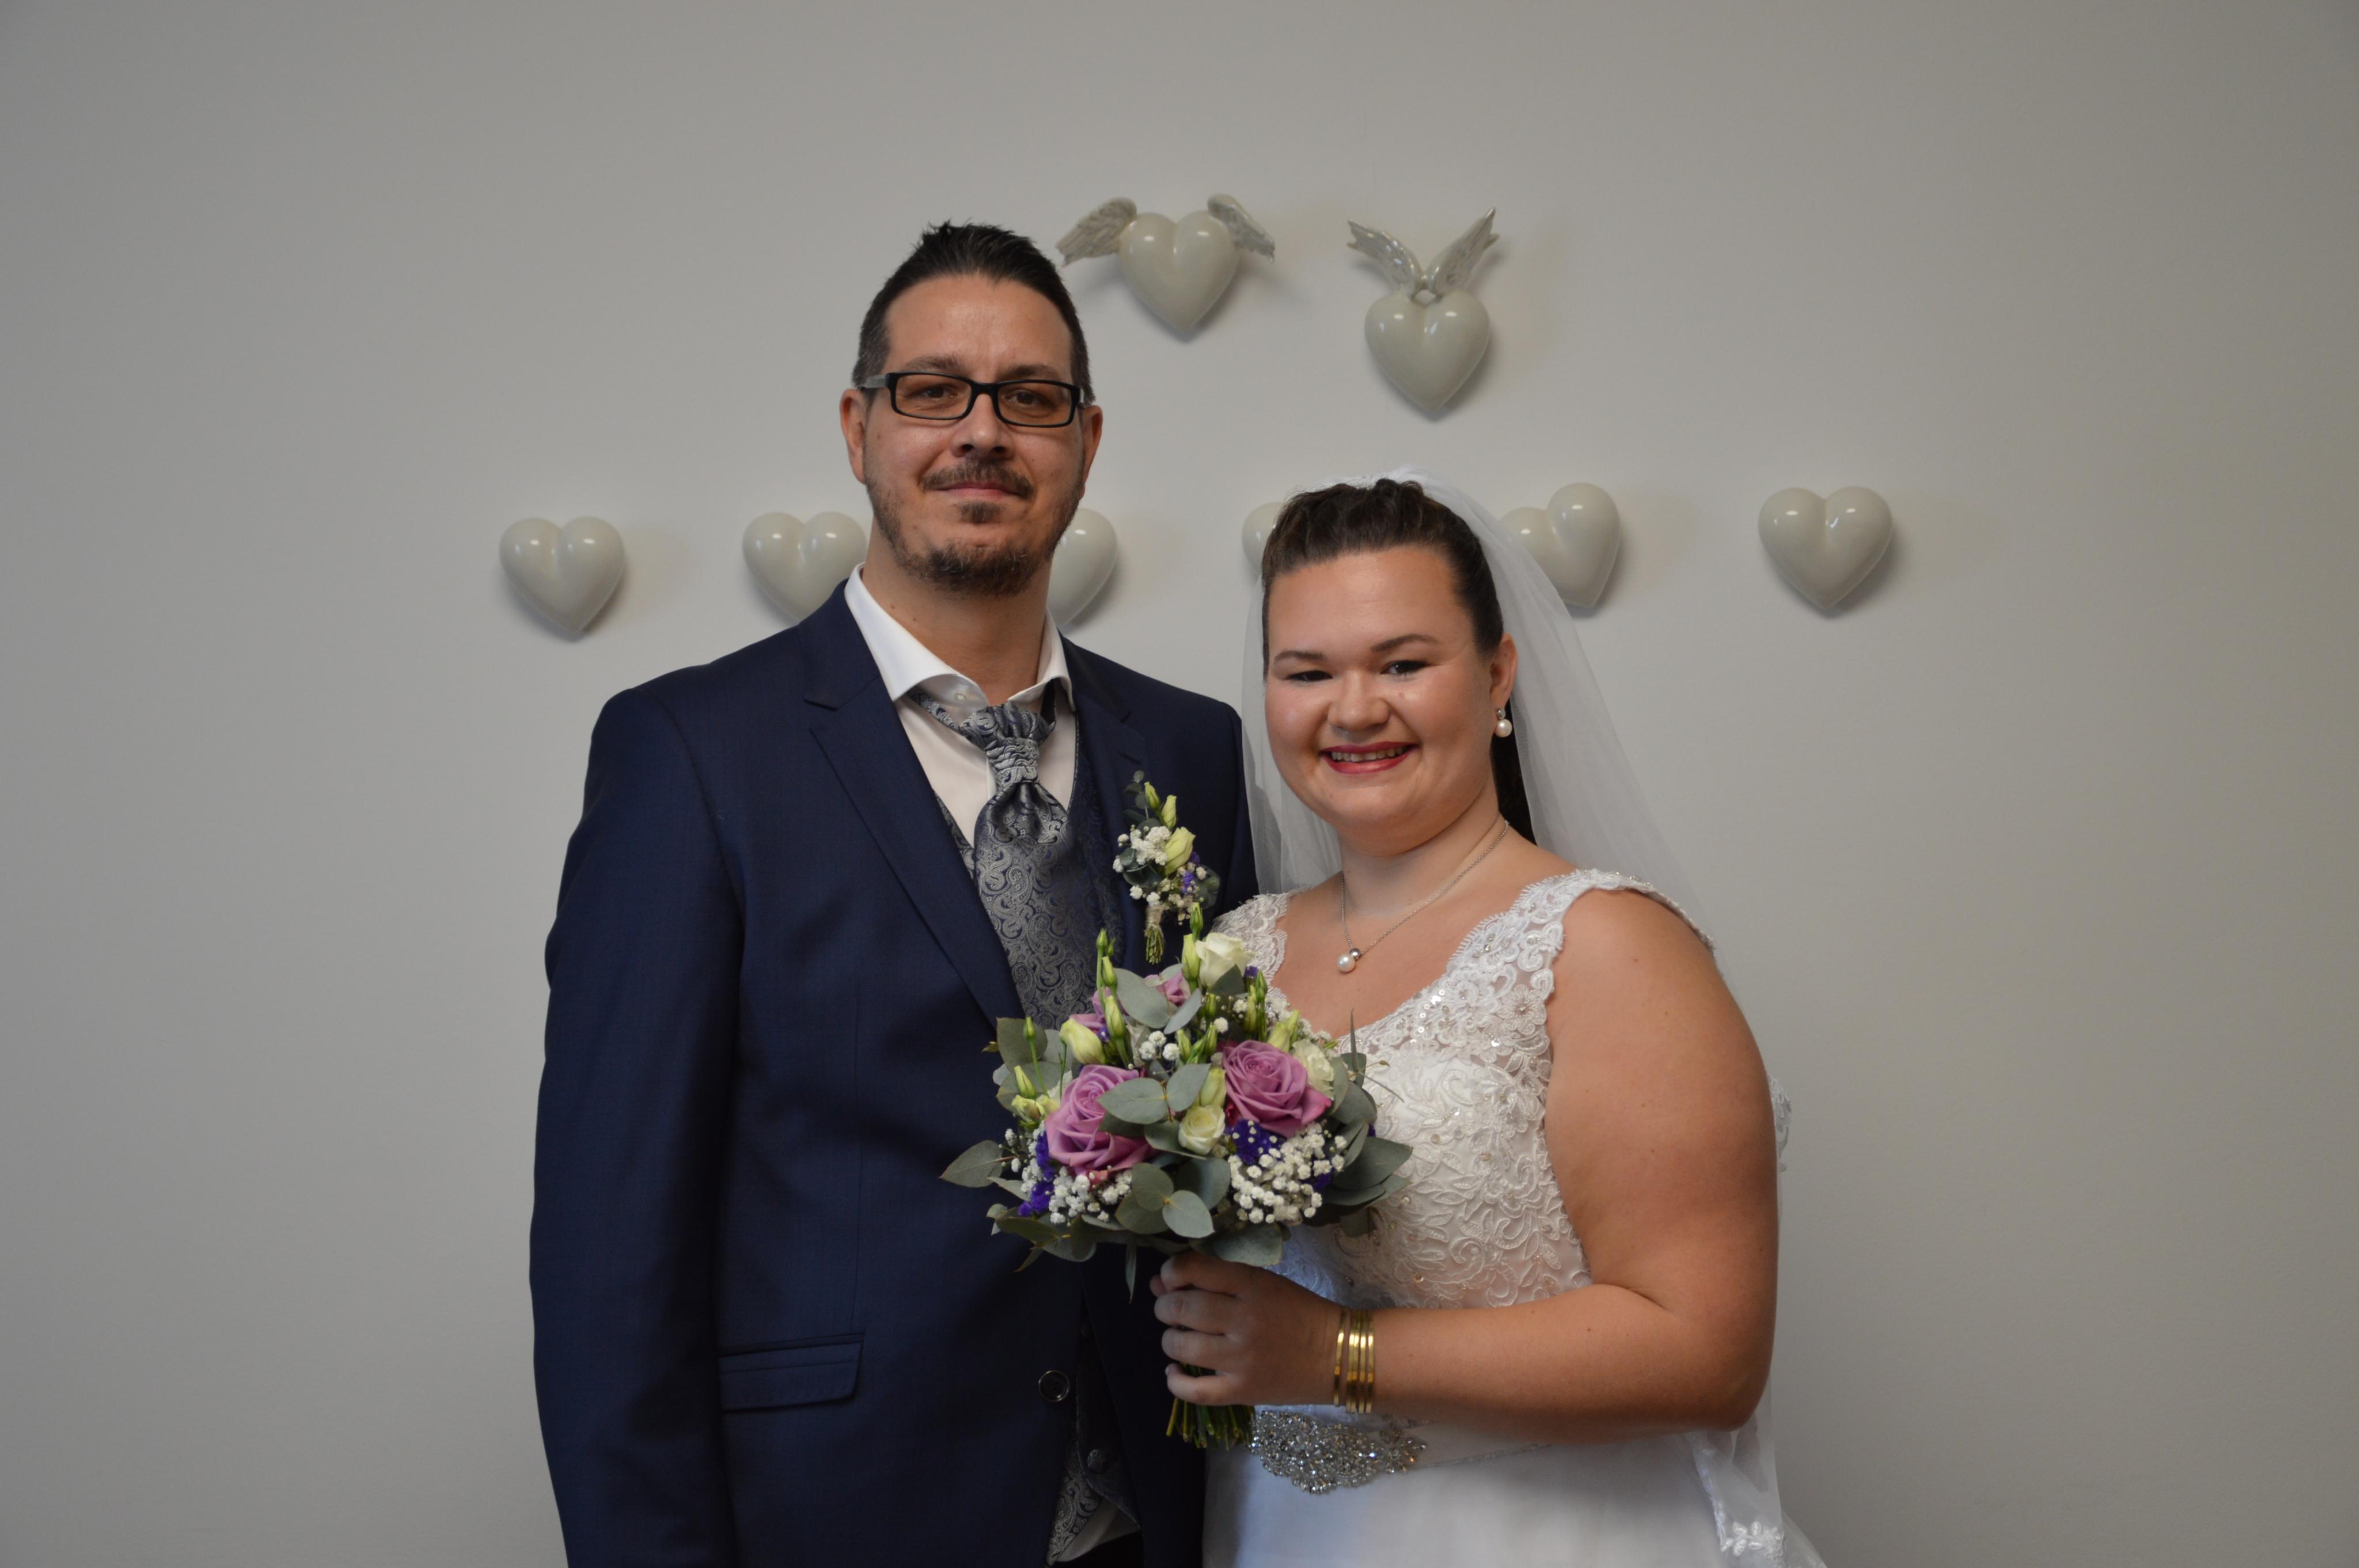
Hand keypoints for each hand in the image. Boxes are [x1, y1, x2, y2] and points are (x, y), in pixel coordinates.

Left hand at [1151, 1252, 1336, 1407]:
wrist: (1339, 1355)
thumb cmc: (1300, 1313)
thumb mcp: (1264, 1284)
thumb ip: (1216, 1279)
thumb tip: (1159, 1284)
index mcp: (1252, 1285)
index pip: (1194, 1269)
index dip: (1170, 1273)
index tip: (1170, 1280)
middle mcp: (1244, 1319)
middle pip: (1181, 1308)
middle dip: (1165, 1307)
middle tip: (1171, 1311)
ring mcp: (1242, 1358)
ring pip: (1180, 1346)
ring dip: (1170, 1340)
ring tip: (1179, 1338)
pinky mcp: (1243, 1391)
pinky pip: (1194, 1391)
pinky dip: (1174, 1382)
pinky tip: (1174, 1372)